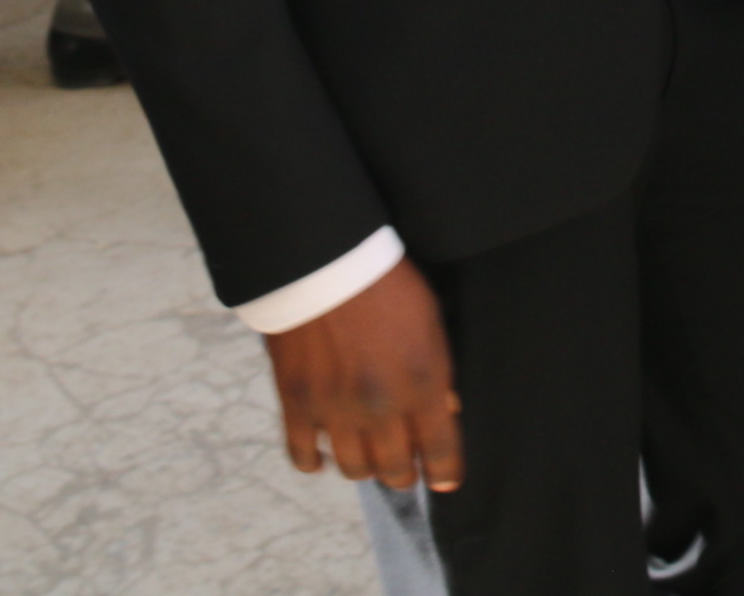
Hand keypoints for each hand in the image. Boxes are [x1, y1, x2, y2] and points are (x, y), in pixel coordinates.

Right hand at [265, 257, 462, 491]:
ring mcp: (335, 410)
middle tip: (407, 468)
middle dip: (406, 473)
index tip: (446, 481)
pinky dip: (314, 461)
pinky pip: (303, 455)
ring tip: (370, 458)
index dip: (445, 471)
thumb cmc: (386, 284)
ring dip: (365, 468)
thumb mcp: (431, 322)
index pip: (439, 450)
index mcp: (421, 385)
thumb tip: (445, 410)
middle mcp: (379, 407)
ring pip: (354, 469)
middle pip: (395, 469)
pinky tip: (324, 455)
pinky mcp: (297, 404)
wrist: (325, 262)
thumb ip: (439, 374)